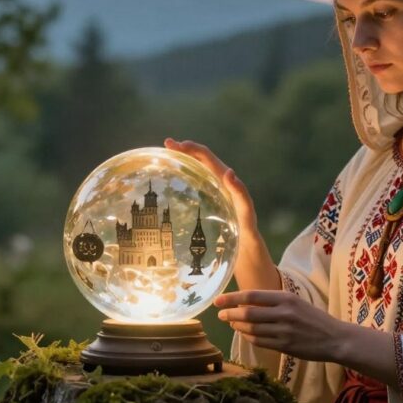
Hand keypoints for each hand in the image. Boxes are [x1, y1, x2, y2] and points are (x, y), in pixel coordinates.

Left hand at [164, 138, 279, 290]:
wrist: (248, 260)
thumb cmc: (224, 241)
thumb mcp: (202, 227)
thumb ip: (188, 216)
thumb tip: (154, 216)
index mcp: (215, 190)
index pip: (200, 165)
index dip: (185, 152)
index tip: (167, 144)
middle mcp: (227, 191)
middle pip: (212, 164)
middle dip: (194, 150)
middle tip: (174, 143)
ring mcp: (239, 203)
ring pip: (227, 176)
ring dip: (213, 162)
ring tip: (198, 150)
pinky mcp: (247, 217)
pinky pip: (244, 200)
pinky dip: (237, 187)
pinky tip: (230, 177)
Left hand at [214, 290, 346, 362]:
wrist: (335, 338)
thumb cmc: (313, 318)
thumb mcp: (296, 303)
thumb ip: (274, 303)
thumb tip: (246, 303)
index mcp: (285, 298)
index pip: (252, 296)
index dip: (232, 298)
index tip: (218, 300)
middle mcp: (284, 313)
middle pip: (248, 313)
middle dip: (230, 314)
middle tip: (220, 315)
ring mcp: (284, 331)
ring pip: (252, 329)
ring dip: (238, 327)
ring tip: (232, 324)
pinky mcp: (285, 346)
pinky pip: (260, 342)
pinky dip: (249, 338)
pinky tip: (245, 335)